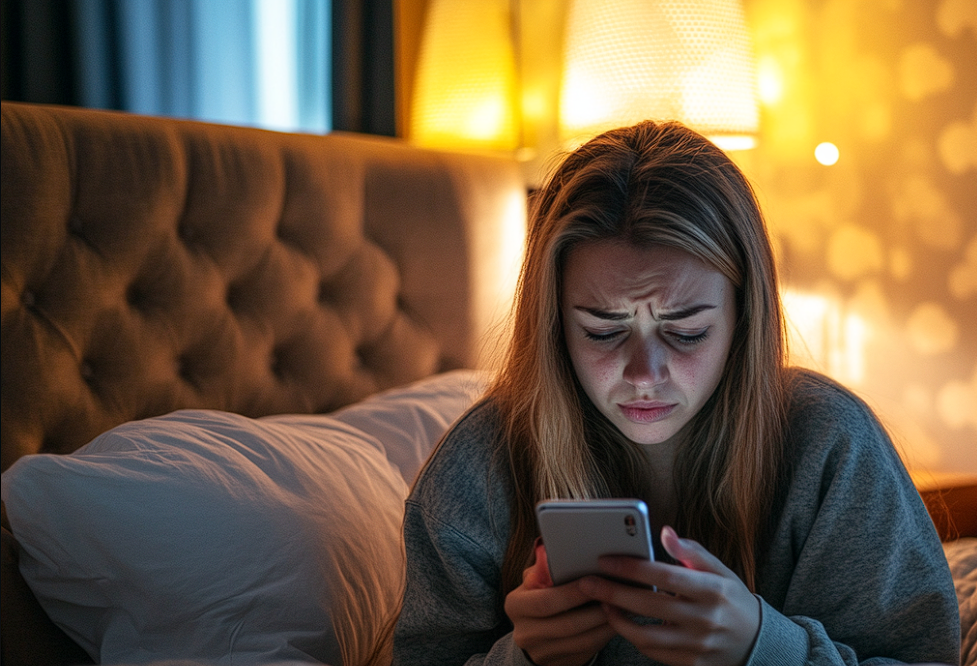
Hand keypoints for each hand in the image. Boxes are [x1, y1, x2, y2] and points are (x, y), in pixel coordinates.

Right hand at [504, 539, 615, 665]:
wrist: (534, 634)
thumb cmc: (539, 597)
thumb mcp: (534, 581)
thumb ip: (543, 569)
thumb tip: (555, 552)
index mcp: (516, 606)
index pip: (545, 602)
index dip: (571, 593)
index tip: (592, 581)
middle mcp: (525, 633)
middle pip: (566, 624)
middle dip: (594, 610)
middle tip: (615, 595)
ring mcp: (541, 652)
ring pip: (581, 641)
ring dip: (605, 624)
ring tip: (621, 607)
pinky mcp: (559, 664)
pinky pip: (587, 651)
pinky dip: (604, 636)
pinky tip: (616, 622)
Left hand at [577, 526, 759, 665]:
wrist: (757, 643)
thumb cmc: (731, 600)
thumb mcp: (720, 571)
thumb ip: (691, 552)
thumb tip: (664, 532)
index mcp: (712, 590)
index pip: (664, 575)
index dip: (631, 567)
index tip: (604, 560)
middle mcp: (704, 619)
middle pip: (648, 605)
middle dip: (612, 592)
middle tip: (586, 582)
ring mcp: (697, 645)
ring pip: (645, 635)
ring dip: (617, 619)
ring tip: (601, 603)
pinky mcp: (690, 664)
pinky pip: (652, 652)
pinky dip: (632, 637)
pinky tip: (621, 622)